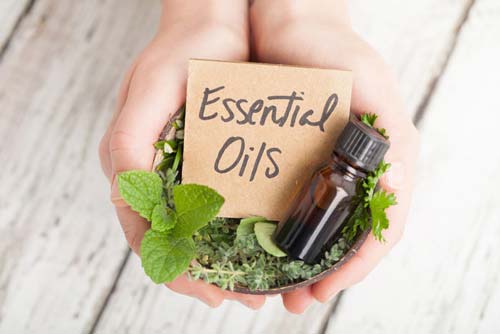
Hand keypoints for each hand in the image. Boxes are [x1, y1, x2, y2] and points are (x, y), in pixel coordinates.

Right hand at [99, 0, 265, 308]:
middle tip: (244, 297)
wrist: (212, 25)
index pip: (143, 232)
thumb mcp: (150, 89)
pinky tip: (254, 246)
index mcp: (128, 163)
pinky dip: (228, 235)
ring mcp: (176, 169)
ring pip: (191, 231)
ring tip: (254, 285)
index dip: (173, 266)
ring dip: (219, 262)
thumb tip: (129, 195)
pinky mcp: (200, 162)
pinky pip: (210, 209)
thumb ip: (129, 141)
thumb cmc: (181, 52)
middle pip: (169, 241)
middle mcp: (149, 173)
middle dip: (203, 275)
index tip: (207, 289)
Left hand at [250, 0, 418, 312]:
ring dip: (295, 261)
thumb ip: (389, 134)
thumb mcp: (371, 85)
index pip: (378, 232)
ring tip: (270, 286)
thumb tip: (395, 189)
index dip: (355, 267)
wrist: (289, 23)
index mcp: (384, 163)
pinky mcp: (292, 161)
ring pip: (314, 228)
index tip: (323, 289)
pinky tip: (253, 243)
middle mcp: (356, 173)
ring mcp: (323, 169)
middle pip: (344, 239)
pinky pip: (285, 203)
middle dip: (321, 275)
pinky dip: (274, 230)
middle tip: (293, 301)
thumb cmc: (334, 51)